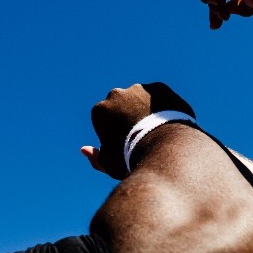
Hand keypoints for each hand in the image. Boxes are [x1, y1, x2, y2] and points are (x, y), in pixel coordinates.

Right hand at [82, 82, 196, 178]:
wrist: (164, 149)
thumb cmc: (133, 159)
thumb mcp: (110, 164)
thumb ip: (96, 157)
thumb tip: (84, 149)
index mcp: (100, 110)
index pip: (105, 120)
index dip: (114, 134)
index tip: (125, 146)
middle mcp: (116, 94)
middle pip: (121, 106)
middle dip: (128, 117)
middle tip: (142, 137)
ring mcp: (138, 89)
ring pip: (139, 99)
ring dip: (144, 110)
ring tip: (157, 130)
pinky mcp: (158, 88)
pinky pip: (158, 97)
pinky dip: (161, 107)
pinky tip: (168, 123)